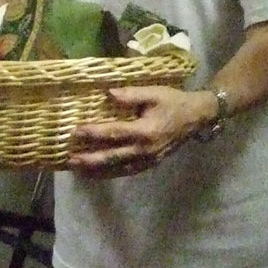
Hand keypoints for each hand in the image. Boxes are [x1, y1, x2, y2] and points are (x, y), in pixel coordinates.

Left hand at [67, 85, 205, 176]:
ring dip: (97, 171)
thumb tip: (108, 94)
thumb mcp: (155, 93)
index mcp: (146, 131)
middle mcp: (145, 149)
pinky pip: (128, 171)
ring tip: (78, 171)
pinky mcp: (151, 163)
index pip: (114, 133)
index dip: (94, 133)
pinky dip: (112, 174)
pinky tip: (99, 173)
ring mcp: (149, 159)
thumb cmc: (174, 102)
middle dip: (90, 160)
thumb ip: (131, 94)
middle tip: (70, 160)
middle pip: (113, 157)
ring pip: (119, 169)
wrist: (196, 117)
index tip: (75, 131)